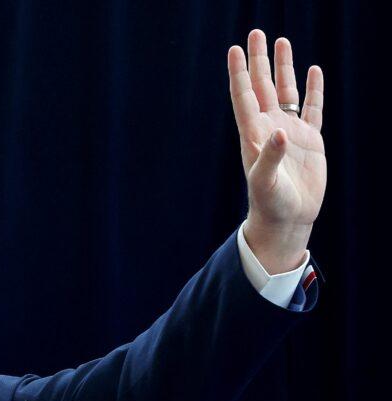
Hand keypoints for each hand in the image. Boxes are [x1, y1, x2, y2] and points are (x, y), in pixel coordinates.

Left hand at [228, 30, 325, 272]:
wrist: (287, 220)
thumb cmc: (270, 204)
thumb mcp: (265, 182)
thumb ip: (269, 157)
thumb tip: (279, 131)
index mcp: (253, 135)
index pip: (244, 97)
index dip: (239, 73)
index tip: (234, 49)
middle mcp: (269, 128)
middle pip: (262, 86)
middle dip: (259, 61)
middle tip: (255, 33)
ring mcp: (289, 132)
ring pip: (285, 92)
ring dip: (284, 68)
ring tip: (281, 42)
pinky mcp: (309, 140)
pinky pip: (311, 108)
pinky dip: (312, 90)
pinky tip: (313, 71)